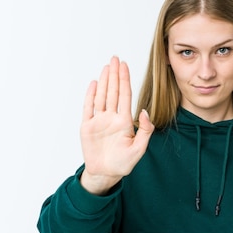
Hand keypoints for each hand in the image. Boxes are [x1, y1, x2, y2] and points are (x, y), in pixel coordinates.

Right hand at [79, 56, 153, 194]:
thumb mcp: (139, 149)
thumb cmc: (123, 163)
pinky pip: (88, 108)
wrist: (106, 174)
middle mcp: (111, 118)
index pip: (125, 95)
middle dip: (115, 75)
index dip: (125, 80)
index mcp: (124, 121)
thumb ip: (145, 130)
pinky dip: (90, 95)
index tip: (125, 66)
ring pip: (101, 96)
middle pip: (113, 91)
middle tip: (115, 58)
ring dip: (104, 81)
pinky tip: (93, 83)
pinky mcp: (87, 127)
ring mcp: (99, 121)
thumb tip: (144, 111)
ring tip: (106, 67)